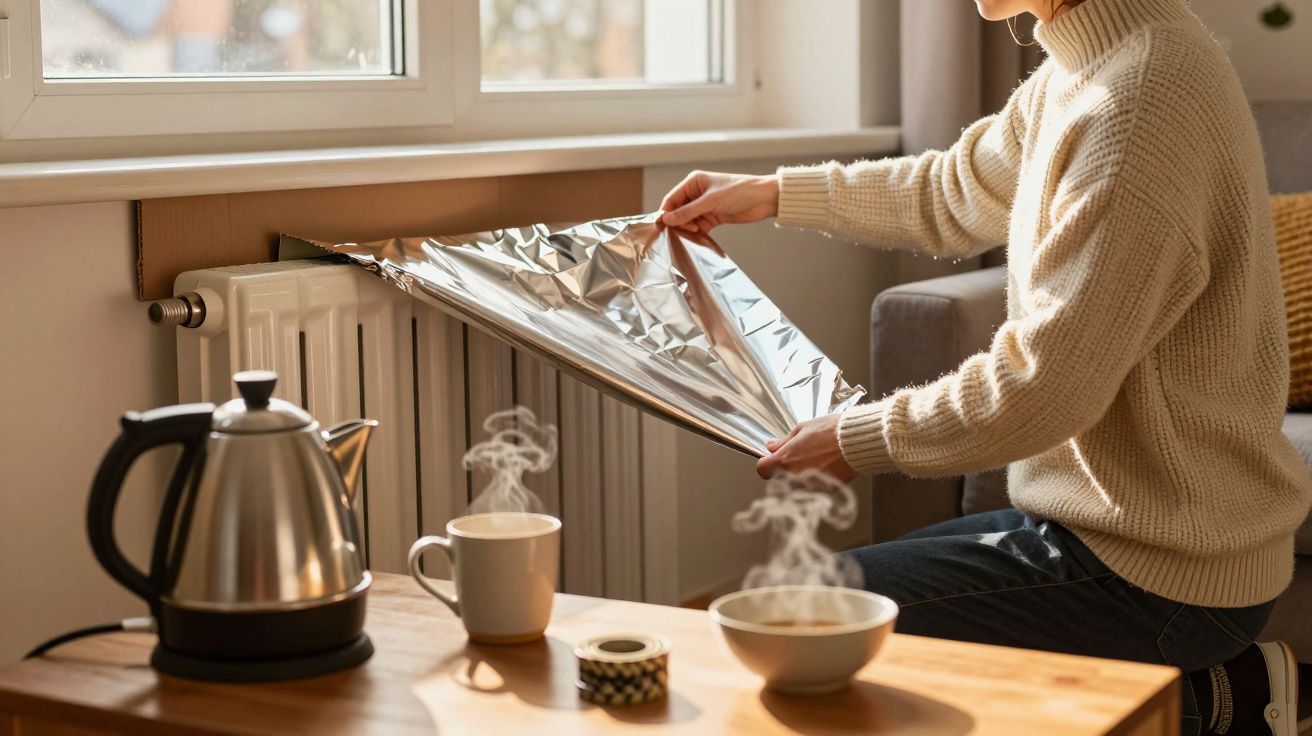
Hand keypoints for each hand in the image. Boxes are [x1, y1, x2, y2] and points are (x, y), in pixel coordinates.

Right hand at [659, 171, 779, 232]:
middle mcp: (697, 193)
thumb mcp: (710, 201)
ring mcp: (705, 206)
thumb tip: (667, 219)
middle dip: (678, 221)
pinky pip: (699, 226)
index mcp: (693, 182)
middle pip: (678, 211)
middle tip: (685, 229)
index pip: (672, 198)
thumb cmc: (739, 191)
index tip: (664, 226)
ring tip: (694, 232)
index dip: (666, 212)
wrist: (763, 199)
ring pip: (688, 220)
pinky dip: (697, 233)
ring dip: (688, 228)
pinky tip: (699, 236)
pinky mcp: (713, 217)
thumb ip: (687, 211)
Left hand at [756, 414, 856, 481]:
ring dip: (800, 474)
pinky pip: (813, 486)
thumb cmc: (832, 432)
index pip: (762, 469)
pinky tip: (826, 465)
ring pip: (796, 483)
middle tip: (798, 455)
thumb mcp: (803, 429)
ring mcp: (809, 485)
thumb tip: (772, 446)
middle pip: (779, 477)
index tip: (771, 459)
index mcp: (785, 459)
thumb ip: (784, 441)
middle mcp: (794, 475)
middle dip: (784, 468)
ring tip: (815, 459)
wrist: (856, 441)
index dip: (766, 463)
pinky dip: (816, 479)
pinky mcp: (824, 490)